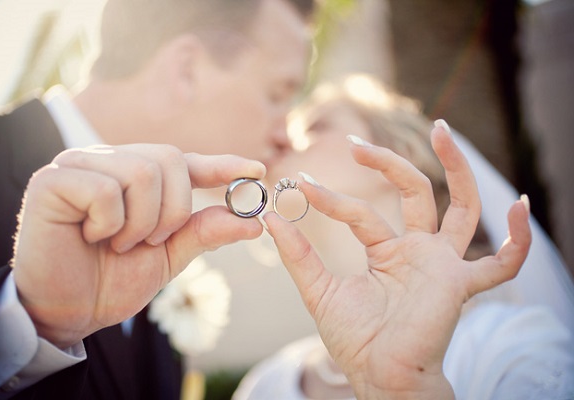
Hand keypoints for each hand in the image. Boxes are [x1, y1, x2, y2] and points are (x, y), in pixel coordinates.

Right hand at [12, 144, 264, 347]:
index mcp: (135, 175)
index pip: (185, 161)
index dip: (221, 165)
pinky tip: (91, 236)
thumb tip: (252, 221)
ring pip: (142, 173)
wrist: (66, 312)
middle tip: (147, 241)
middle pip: (169, 160)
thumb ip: (203, 232)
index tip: (258, 169)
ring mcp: (79, 164)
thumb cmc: (112, 280)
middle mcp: (109, 161)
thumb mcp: (168, 256)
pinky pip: (106, 190)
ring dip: (140, 223)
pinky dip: (109, 224)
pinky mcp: (52, 180)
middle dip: (172, 212)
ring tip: (117, 243)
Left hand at [264, 124, 530, 398]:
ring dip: (456, 168)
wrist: (379, 378)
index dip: (331, 198)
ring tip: (442, 130)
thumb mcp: (320, 291)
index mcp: (389, 251)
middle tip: (356, 143)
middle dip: (389, 163)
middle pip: (415, 192)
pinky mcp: (460, 284)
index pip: (362, 212)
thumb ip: (299, 256)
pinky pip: (503, 264)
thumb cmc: (356, 340)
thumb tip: (270, 218)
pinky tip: (521, 208)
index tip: (301, 184)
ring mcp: (443, 264)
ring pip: (460, 207)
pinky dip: (518, 239)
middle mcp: (419, 251)